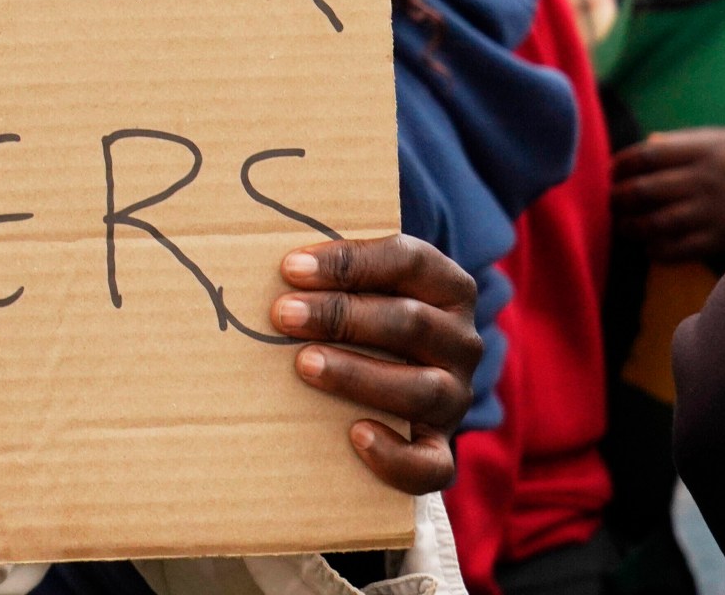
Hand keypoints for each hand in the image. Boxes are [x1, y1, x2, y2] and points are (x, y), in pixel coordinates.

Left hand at [269, 234, 479, 495]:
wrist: (384, 387)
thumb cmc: (356, 317)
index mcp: (446, 287)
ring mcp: (455, 397)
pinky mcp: (439, 446)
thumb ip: (327, 272)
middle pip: (411, 322)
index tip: (291, 268)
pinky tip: (355, 435)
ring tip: (304, 364)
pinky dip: (396, 456)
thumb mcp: (355, 285)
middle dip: (341, 316)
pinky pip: (433, 464)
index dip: (351, 262)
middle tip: (282, 315)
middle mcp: (460, 341)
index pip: (409, 261)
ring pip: (422, 389)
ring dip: (358, 374)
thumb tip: (265, 261)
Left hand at [611, 125, 724, 263]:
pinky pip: (676, 249)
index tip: (609, 172)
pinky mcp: (722, 239)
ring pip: (653, 223)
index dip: (619, 165)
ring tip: (624, 226)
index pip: (645, 156)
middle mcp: (704, 179)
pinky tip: (652, 246)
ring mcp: (712, 211)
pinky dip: (656, 250)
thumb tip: (651, 146)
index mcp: (704, 149)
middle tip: (609, 203)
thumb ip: (691, 143)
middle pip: (642, 190)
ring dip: (631, 227)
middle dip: (618, 198)